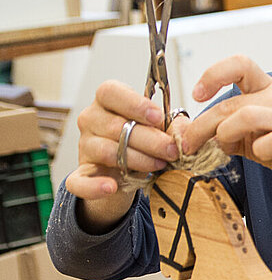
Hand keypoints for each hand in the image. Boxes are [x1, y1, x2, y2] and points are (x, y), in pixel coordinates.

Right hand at [67, 81, 179, 199]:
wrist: (128, 171)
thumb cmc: (144, 141)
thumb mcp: (160, 128)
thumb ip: (172, 125)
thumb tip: (184, 131)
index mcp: (107, 101)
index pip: (110, 92)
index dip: (135, 104)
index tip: (158, 117)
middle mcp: (91, 120)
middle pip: (115, 126)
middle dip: (150, 140)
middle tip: (172, 150)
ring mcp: (84, 146)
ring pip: (107, 151)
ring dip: (138, 160)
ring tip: (159, 165)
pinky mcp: (80, 174)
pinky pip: (79, 181)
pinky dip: (94, 186)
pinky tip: (110, 187)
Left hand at [180, 55, 271, 197]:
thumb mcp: (253, 135)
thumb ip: (225, 130)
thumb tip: (187, 131)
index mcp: (269, 90)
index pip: (239, 65)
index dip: (213, 74)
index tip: (198, 94)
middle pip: (230, 103)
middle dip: (202, 126)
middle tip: (189, 144)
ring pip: (245, 116)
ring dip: (225, 134)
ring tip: (224, 148)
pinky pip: (267, 142)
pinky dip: (257, 151)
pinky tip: (260, 156)